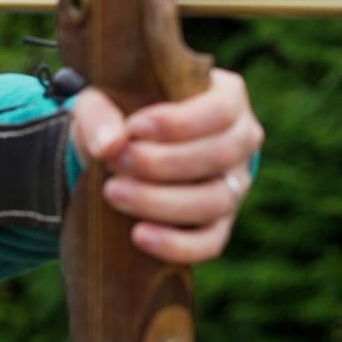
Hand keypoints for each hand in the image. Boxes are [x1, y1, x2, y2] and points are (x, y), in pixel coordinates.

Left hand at [70, 68, 262, 263]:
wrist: (124, 152)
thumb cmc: (123, 115)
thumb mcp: (105, 101)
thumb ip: (100, 115)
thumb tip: (108, 145)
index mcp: (227, 97)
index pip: (222, 109)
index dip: (180, 122)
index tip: (134, 128)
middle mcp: (240, 142)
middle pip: (219, 156)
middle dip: (162, 162)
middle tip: (116, 161)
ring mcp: (235, 186)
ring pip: (215, 201)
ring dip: (161, 200)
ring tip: (114, 192)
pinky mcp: (221, 225)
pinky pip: (211, 242)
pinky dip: (176, 244)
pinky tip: (140, 235)